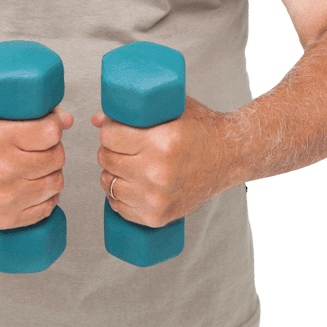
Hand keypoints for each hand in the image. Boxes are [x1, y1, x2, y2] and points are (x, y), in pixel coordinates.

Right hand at [0, 101, 73, 229]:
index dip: (55, 126)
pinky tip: (36, 186)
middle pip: (55, 157)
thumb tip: (67, 120)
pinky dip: (47, 197)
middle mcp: (0, 169)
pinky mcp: (2, 218)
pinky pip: (45, 208)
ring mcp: (2, 197)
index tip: (50, 125)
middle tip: (42, 146)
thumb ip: (26, 111)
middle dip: (54, 148)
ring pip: (55, 183)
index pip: (50, 133)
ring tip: (38, 165)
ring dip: (52, 172)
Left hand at [92, 95, 233, 225]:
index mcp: (161, 143)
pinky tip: (129, 184)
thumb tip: (96, 120)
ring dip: (111, 173)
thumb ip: (133, 112)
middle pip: (106, 159)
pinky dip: (119, 196)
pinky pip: (119, 207)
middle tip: (121, 146)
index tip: (116, 130)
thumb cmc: (202, 130)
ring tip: (125, 164)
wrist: (230, 158)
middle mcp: (158, 173)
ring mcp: (157, 198)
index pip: (109, 137)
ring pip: (108, 184)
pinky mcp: (157, 216)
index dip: (109, 131)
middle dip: (109, 150)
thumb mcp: (171, 110)